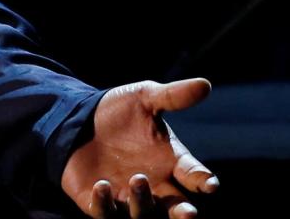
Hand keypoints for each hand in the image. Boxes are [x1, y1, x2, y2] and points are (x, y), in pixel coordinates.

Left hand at [60, 78, 220, 218]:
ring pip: (144, 214)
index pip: (194, 176)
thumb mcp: (144, 99)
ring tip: (137, 178)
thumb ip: (173, 96)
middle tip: (189, 212)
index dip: (204, 181)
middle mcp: (155, 185)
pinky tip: (102, 186)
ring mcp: (128, 197)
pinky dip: (105, 205)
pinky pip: (105, 214)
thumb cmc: (119, 112)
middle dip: (183, 213)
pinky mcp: (99, 202)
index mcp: (171, 162)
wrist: (78, 118)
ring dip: (144, 203)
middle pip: (176, 208)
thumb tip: (205, 84)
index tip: (210, 184)